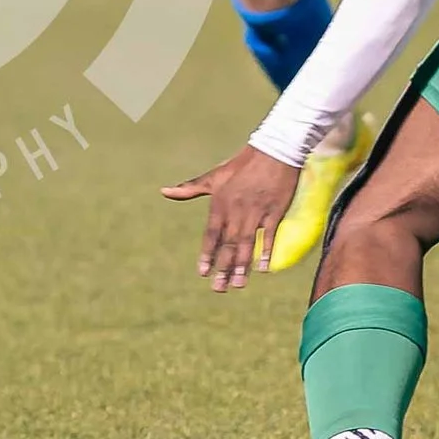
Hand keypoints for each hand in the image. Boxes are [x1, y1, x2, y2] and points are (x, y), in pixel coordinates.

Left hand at [161, 144, 302, 291]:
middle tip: (218, 288)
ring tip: (238, 284)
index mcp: (220, 203)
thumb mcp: (214, 176)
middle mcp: (236, 210)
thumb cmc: (242, 164)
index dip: (207, 254)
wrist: (273, 149)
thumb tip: (163, 191)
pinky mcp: (275, 210)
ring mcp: (256, 211)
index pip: (211, 234)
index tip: (202, 272)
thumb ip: (190, 188)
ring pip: (246, 243)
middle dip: (223, 267)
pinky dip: (266, 251)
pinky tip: (263, 268)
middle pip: (228, 243)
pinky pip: (270, 235)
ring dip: (242, 265)